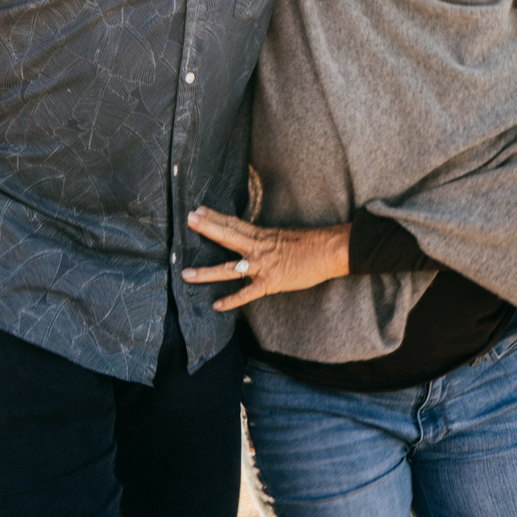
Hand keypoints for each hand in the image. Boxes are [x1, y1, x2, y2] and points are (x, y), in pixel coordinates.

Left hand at [182, 208, 349, 311]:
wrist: (330, 251)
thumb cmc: (311, 242)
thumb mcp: (284, 234)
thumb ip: (266, 238)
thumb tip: (253, 239)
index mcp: (263, 235)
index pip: (234, 223)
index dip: (215, 217)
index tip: (198, 210)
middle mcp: (259, 248)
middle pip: (228, 236)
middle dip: (207, 228)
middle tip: (188, 219)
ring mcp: (263, 266)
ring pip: (230, 269)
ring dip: (207, 272)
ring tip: (186, 274)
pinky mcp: (271, 282)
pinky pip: (247, 293)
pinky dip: (232, 301)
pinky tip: (217, 306)